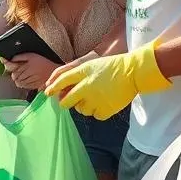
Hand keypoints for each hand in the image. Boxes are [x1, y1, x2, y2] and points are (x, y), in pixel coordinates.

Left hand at [4, 53, 55, 90]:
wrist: (54, 70)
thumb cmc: (43, 62)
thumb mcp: (32, 55)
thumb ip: (21, 56)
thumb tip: (11, 59)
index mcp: (29, 64)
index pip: (16, 71)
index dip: (14, 72)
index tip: (14, 72)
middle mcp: (31, 72)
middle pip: (17, 77)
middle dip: (16, 77)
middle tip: (17, 76)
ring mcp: (33, 79)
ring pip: (21, 83)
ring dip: (19, 82)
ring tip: (21, 80)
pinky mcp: (36, 85)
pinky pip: (26, 87)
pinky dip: (24, 85)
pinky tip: (26, 83)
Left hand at [44, 41, 169, 120]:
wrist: (133, 73)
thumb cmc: (113, 66)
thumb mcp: (92, 64)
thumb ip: (76, 74)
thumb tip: (63, 88)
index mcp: (83, 72)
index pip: (62, 81)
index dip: (53, 87)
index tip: (47, 92)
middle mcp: (86, 86)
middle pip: (67, 101)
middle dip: (64, 103)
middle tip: (66, 103)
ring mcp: (95, 99)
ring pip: (81, 110)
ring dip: (85, 106)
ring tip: (96, 98)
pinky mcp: (105, 109)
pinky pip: (95, 115)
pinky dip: (98, 111)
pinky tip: (105, 103)